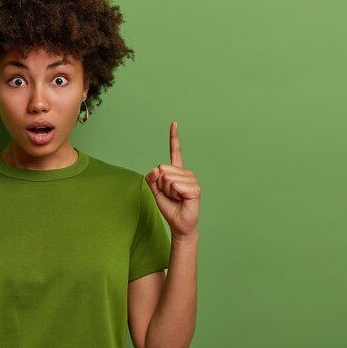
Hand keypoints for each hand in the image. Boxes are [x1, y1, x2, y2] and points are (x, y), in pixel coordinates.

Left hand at [146, 121, 199, 238]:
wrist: (179, 224)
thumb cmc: (169, 207)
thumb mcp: (155, 191)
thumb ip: (151, 179)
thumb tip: (155, 170)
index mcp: (176, 171)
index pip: (175, 151)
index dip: (174, 137)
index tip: (174, 123)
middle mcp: (185, 173)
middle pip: (162, 169)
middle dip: (160, 184)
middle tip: (170, 194)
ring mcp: (191, 180)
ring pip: (167, 178)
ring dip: (167, 190)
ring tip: (176, 198)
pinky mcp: (194, 188)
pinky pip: (175, 185)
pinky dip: (173, 194)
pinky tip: (181, 199)